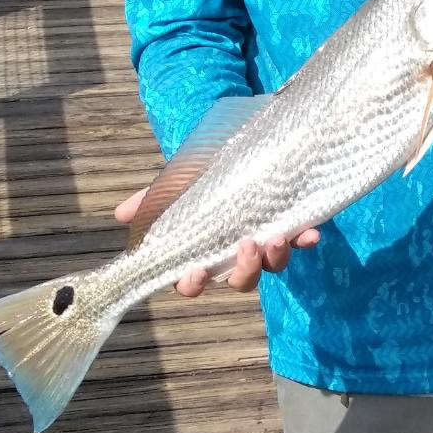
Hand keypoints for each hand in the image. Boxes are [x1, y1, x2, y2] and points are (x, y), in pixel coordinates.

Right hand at [113, 188, 319, 295]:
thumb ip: (153, 200)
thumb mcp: (179, 183)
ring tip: (276, 237)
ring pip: (272, 268)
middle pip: (240, 282)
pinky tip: (311, 234)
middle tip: (246, 247)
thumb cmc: (206, 175)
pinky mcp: (291, 227)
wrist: (248, 147)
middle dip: (243, 272)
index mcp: (206, 250)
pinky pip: (301, 242)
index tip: (194, 273)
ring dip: (275, 259)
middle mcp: (237, 253)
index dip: (192, 284)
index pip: (195, 281)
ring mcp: (266, 242)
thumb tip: (120, 215)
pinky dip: (306, 240)